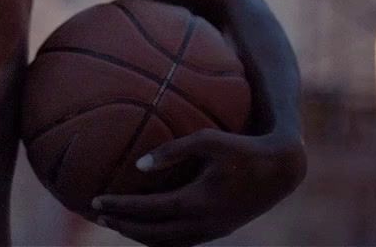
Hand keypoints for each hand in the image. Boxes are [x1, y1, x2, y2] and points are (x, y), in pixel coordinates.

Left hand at [91, 129, 306, 246]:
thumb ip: (173, 150)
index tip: (95, 200)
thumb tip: (139, 164)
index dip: (121, 206)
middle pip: (151, 234)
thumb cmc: (242, 147)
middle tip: (97, 214)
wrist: (280, 170)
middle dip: (122, 225)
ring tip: (115, 221)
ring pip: (164, 243)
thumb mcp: (209, 139)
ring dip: (137, 235)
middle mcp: (203, 223)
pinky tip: (144, 227)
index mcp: (198, 201)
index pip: (149, 210)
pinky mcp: (217, 232)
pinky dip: (156, 238)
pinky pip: (179, 242)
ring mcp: (211, 232)